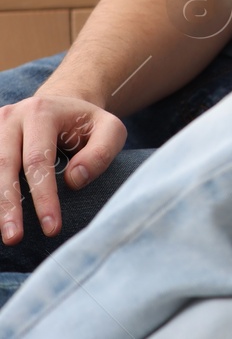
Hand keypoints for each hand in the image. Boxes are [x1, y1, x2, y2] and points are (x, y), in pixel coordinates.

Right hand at [0, 93, 126, 243]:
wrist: (64, 104)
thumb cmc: (88, 124)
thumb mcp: (110, 130)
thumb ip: (100, 153)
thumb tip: (73, 181)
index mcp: (41, 112)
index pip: (38, 161)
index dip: (43, 196)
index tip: (51, 228)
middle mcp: (11, 117)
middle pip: (4, 166)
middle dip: (8, 206)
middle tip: (14, 238)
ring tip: (4, 234)